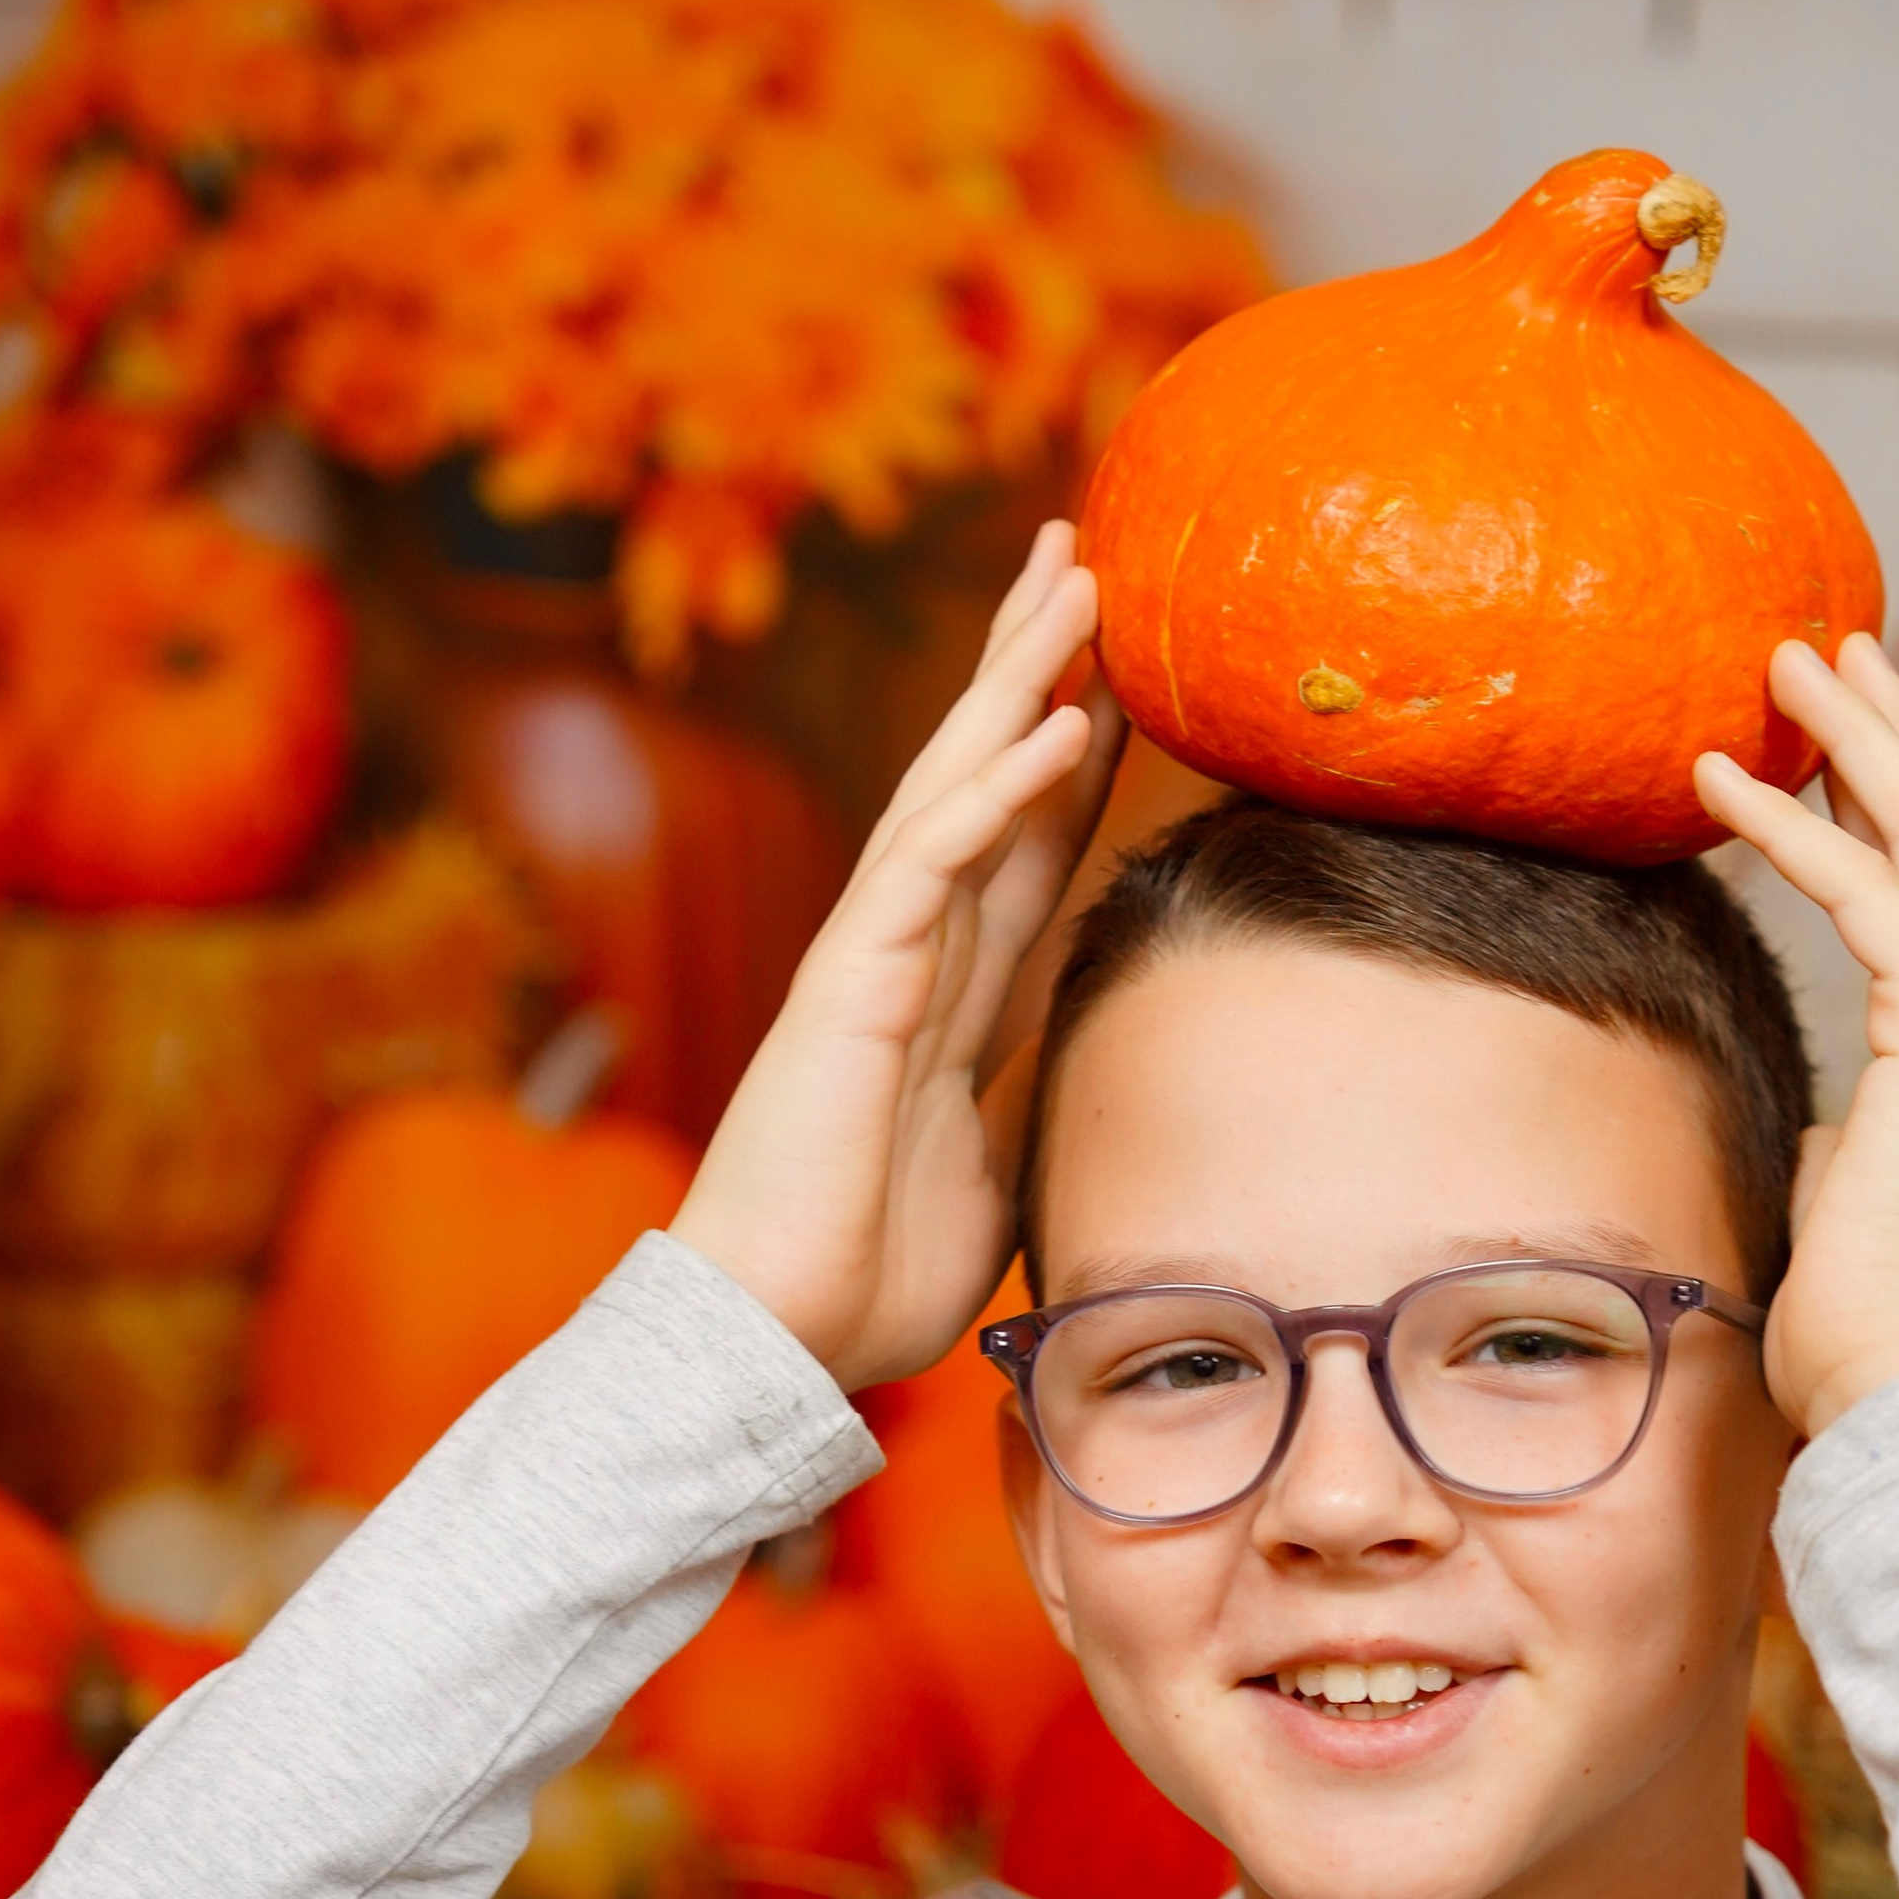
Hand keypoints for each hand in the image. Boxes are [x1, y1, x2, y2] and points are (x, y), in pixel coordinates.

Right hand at [671, 522, 1125, 1391]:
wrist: (774, 1338)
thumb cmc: (863, 1284)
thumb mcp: (995, 1186)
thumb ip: (1034, 1121)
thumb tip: (1106, 1110)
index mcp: (945, 1001)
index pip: (1023, 854)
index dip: (1072, 765)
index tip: (1124, 683)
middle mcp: (909, 956)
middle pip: (983, 782)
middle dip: (1030, 669)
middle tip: (1079, 559)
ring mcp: (876, 959)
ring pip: (954, 785)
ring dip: (1017, 680)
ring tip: (1073, 579)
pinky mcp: (853, 982)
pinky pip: (935, 860)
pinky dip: (999, 787)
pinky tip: (1060, 717)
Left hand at [1693, 635, 1898, 1442]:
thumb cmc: (1869, 1332)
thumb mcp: (1854, 1198)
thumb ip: (1856, 1135)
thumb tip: (1829, 1114)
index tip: (1848, 732)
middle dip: (1896, 728)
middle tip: (1833, 646)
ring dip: (1854, 737)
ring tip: (1784, 662)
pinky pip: (1870, 895)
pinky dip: (1795, 828)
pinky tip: (1719, 780)